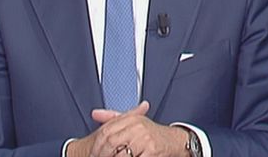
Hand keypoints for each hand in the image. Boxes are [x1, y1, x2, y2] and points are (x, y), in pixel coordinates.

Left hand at [67, 101, 188, 156]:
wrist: (174, 140)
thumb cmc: (151, 133)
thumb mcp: (132, 121)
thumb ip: (113, 118)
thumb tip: (94, 114)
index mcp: (131, 119)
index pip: (106, 131)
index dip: (97, 144)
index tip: (93, 152)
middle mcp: (137, 127)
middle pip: (111, 143)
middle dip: (103, 154)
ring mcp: (145, 139)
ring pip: (121, 155)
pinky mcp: (152, 151)